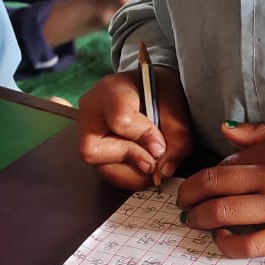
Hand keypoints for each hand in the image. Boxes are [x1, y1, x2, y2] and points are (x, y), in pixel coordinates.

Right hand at [79, 67, 194, 189]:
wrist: (151, 88)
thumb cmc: (160, 91)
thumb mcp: (176, 103)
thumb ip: (177, 135)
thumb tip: (164, 169)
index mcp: (112, 89)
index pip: (119, 119)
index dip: (144, 137)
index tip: (161, 144)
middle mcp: (90, 112)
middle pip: (94, 150)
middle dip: (132, 159)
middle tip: (154, 157)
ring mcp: (87, 133)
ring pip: (100, 169)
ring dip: (133, 172)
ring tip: (151, 161)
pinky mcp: (94, 150)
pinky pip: (106, 174)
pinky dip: (130, 176)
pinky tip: (142, 163)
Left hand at [177, 121, 264, 256]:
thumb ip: (264, 131)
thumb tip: (226, 129)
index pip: (224, 163)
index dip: (202, 176)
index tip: (194, 185)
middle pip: (214, 187)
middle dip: (190, 197)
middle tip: (182, 205)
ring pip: (225, 214)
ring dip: (200, 219)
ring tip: (192, 223)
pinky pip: (252, 244)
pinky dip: (228, 245)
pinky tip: (221, 243)